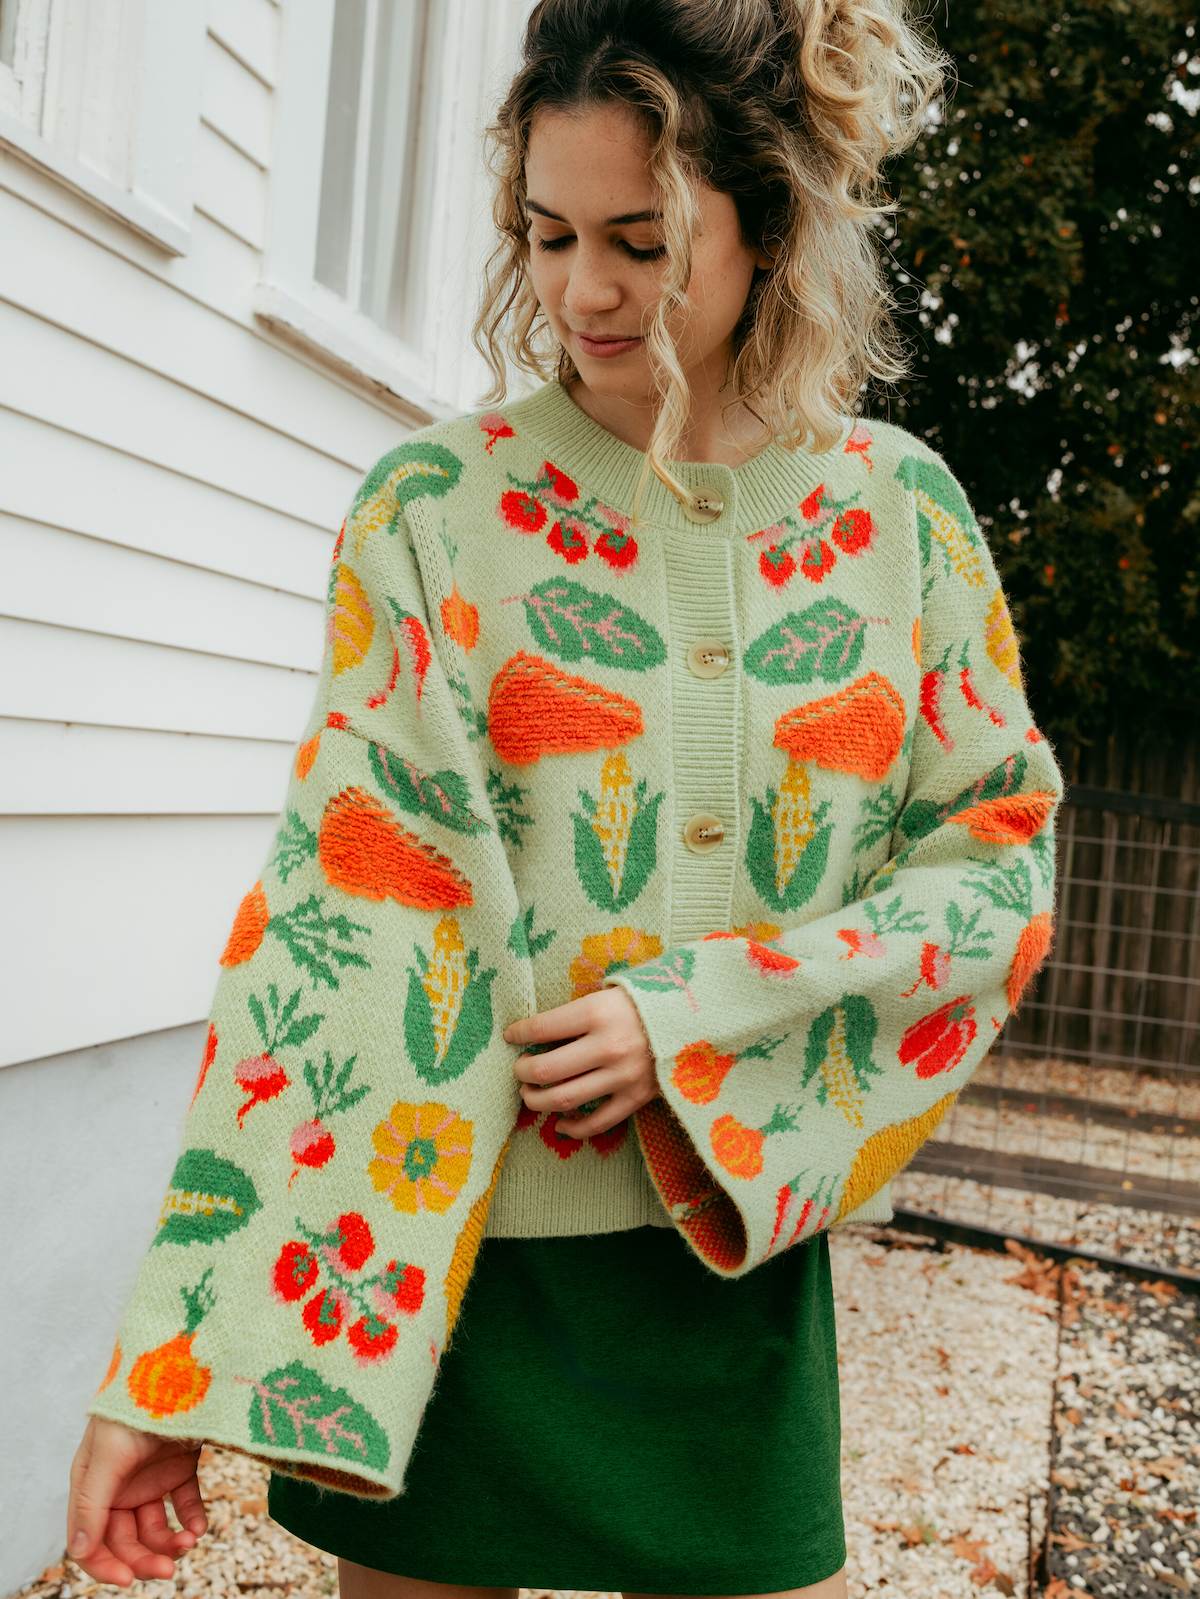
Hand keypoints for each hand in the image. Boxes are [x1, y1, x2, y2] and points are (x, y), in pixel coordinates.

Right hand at [67, 1415, 208, 1588]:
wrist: (183, 1366)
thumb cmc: (135, 1403)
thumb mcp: (109, 1451)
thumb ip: (93, 1500)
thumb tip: (79, 1550)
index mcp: (92, 1482)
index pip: (90, 1538)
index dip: (106, 1564)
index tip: (129, 1579)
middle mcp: (118, 1485)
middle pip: (125, 1540)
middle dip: (145, 1558)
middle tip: (169, 1569)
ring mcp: (150, 1477)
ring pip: (155, 1528)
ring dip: (170, 1542)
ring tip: (190, 1542)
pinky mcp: (180, 1468)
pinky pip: (184, 1505)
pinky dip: (192, 1520)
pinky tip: (200, 1527)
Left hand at [504, 984, 658, 1137]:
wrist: (698, 1018)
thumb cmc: (647, 1000)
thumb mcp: (610, 993)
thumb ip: (579, 1012)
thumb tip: (539, 1031)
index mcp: (597, 1013)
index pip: (541, 1028)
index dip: (518, 1034)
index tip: (511, 1036)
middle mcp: (607, 1046)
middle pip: (545, 1070)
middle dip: (522, 1072)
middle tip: (519, 1069)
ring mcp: (622, 1075)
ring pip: (564, 1099)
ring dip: (537, 1101)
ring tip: (530, 1094)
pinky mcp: (636, 1097)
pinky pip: (597, 1122)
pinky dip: (573, 1128)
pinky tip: (560, 1124)